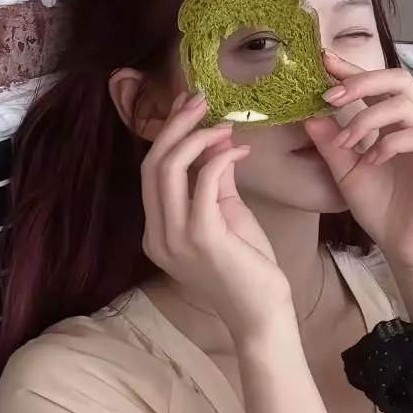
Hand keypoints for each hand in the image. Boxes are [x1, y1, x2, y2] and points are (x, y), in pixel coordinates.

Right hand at [140, 92, 293, 336]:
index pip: (151, 173)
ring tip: (222, 122)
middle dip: (175, 126)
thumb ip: (216, 182)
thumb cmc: (247, 267)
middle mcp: (158, 235)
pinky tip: (240, 150)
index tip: (188, 108)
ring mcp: (175, 238)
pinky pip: (203, 182)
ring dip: (196, 136)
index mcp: (158, 231)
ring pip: (168, 168)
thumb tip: (216, 142)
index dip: (168, 135)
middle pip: (153, 165)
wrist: (261, 313)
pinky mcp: (202, 237)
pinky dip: (220, 158)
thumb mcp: (226, 216)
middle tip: (199, 99)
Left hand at [305, 53, 412, 271]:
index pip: (379, 83)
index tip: (323, 61)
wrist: (404, 247)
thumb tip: (308, 114)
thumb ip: (330, 143)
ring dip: (367, 119)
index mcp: (398, 122)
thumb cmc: (381, 209)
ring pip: (404, 106)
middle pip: (400, 79)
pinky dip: (388, 143)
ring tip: (345, 142)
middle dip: (362, 81)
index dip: (352, 69)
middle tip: (330, 96)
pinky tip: (370, 160)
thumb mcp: (345, 172)